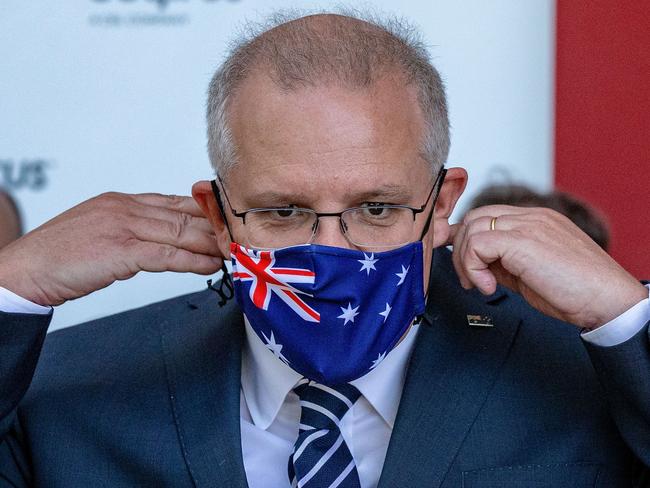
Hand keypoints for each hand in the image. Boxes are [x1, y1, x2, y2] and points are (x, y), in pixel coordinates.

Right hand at [0, 192, 222, 306]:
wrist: (25, 269)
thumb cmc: (61, 255)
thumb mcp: (102, 231)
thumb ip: (134, 230)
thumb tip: (168, 241)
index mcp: (122, 201)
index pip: (175, 202)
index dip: (205, 212)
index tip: (228, 221)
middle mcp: (126, 208)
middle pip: (183, 215)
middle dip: (216, 228)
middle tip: (242, 238)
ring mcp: (123, 227)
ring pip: (179, 232)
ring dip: (211, 244)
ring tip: (235, 253)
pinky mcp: (119, 250)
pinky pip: (165, 255)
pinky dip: (191, 261)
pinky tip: (210, 265)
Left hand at [447, 205, 646, 328]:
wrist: (607, 300)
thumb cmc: (577, 292)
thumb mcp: (531, 273)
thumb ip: (505, 263)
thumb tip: (478, 266)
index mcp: (536, 221)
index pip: (488, 215)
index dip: (468, 239)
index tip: (465, 265)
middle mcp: (531, 217)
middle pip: (474, 217)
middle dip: (461, 249)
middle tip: (469, 279)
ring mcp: (528, 225)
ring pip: (472, 228)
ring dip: (465, 261)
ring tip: (480, 285)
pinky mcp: (522, 241)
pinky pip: (477, 244)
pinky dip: (473, 267)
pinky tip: (489, 286)